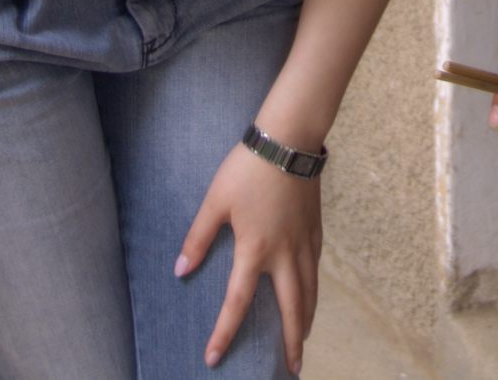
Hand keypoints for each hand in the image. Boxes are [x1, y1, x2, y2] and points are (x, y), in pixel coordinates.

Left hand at [177, 143, 322, 372]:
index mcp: (255, 249)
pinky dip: (314, 290)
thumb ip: (198, 238)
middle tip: (293, 369)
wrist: (289, 140)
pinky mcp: (315, 229)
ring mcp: (304, 242)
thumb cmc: (247, 169)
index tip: (213, 357)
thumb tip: (181, 271)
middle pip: (291, 308)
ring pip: (310, 291)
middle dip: (290, 342)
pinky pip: (316, 269)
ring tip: (302, 341)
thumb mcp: (215, 201)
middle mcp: (284, 253)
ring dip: (306, 320)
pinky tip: (311, 295)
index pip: (237, 302)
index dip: (224, 332)